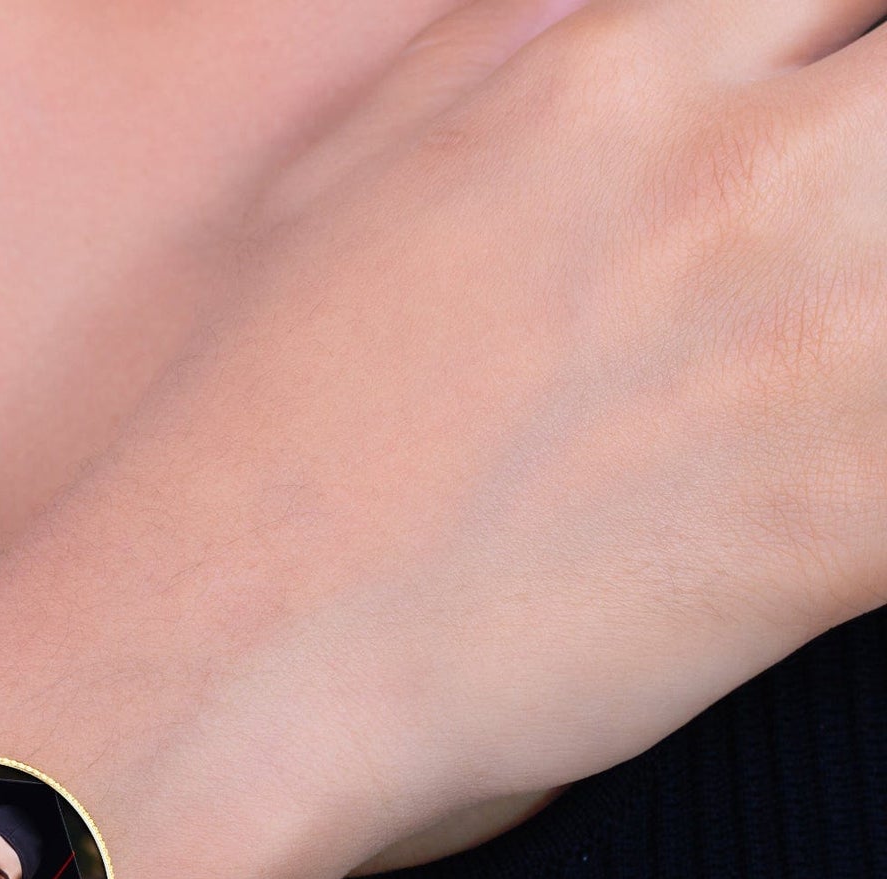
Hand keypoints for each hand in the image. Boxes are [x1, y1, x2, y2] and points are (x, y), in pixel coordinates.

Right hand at [24, 0, 886, 859]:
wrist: (217, 654)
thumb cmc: (247, 449)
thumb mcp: (347, 185)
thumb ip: (499, 66)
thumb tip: (606, 36)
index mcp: (618, 73)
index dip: (850, 60)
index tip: (827, 140)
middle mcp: (742, 177)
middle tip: (839, 268)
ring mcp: (820, 343)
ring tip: (826, 392)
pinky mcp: (848, 524)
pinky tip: (838, 519)